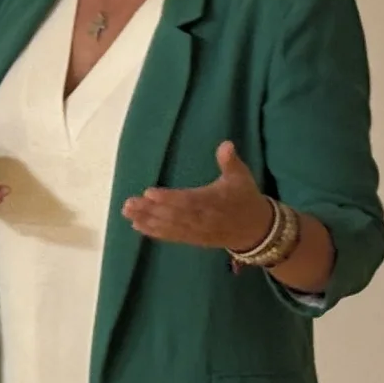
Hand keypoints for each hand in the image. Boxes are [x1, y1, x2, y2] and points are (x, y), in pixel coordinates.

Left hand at [121, 141, 276, 251]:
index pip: (188, 200)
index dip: (169, 198)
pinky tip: (137, 226)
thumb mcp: (241, 177)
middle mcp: (203, 218)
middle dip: (150, 210)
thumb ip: (230, 161)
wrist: (256, 230)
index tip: (149, 192)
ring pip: (169, 226)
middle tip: (128, 204)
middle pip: (173, 215)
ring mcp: (197, 231)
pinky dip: (155, 232)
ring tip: (127, 213)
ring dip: (147, 220)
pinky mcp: (193, 239)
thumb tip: (226, 144)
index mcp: (214, 201)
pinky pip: (172, 236)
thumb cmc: (245, 198)